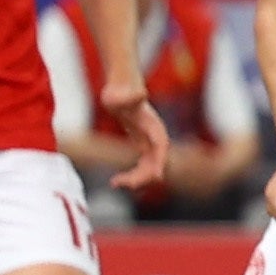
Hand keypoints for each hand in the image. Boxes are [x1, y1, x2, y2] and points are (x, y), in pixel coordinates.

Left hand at [99, 80, 169, 198]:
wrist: (121, 90)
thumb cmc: (119, 92)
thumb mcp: (121, 96)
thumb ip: (131, 96)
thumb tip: (140, 92)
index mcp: (153, 127)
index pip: (161, 147)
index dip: (159, 161)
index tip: (156, 176)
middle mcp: (155, 138)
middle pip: (156, 162)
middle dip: (143, 176)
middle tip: (123, 184)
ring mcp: (150, 144)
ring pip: (149, 169)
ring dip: (136, 179)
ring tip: (115, 184)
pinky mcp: (143, 147)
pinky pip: (143, 167)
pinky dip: (132, 176)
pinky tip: (116, 181)